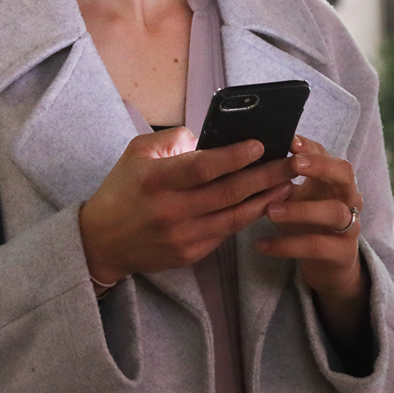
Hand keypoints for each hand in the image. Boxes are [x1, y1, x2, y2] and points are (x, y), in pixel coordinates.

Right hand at [79, 128, 297, 284]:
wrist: (101, 242)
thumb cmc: (121, 190)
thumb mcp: (136, 153)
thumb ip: (171, 139)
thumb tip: (207, 139)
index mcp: (155, 179)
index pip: (203, 167)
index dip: (234, 156)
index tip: (260, 145)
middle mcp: (170, 210)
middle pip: (228, 192)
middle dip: (265, 176)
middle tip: (293, 163)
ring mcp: (182, 236)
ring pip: (234, 216)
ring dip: (266, 199)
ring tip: (289, 183)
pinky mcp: (190, 254)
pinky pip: (226, 232)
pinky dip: (249, 216)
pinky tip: (266, 203)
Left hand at [257, 135, 369, 347]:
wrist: (329, 264)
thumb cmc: (308, 221)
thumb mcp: (297, 196)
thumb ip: (283, 177)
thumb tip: (249, 154)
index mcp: (334, 179)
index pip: (327, 153)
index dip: (310, 147)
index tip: (288, 141)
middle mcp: (348, 197)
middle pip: (344, 174)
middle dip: (320, 167)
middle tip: (293, 164)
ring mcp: (349, 224)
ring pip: (332, 211)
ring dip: (300, 209)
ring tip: (270, 211)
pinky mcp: (342, 252)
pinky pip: (316, 246)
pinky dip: (287, 245)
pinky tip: (261, 244)